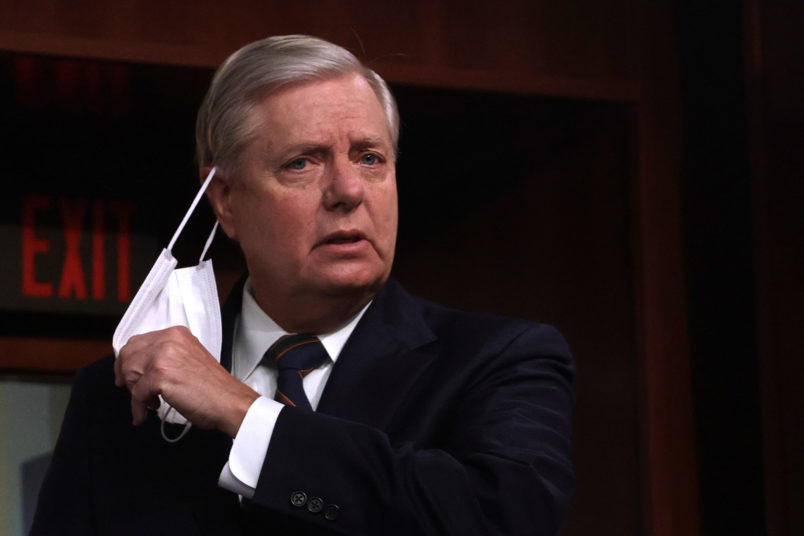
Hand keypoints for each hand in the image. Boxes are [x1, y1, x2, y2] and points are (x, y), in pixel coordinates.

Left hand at [114, 326, 258, 436]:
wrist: (230, 402)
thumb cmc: (213, 388)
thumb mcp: (189, 358)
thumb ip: (167, 356)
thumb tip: (140, 368)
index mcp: (176, 333)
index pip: (138, 341)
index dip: (127, 360)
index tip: (125, 375)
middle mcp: (168, 339)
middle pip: (129, 354)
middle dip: (126, 375)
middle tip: (132, 392)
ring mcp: (163, 355)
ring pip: (130, 372)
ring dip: (134, 392)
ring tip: (147, 404)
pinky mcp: (160, 375)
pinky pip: (137, 393)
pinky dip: (139, 407)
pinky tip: (148, 413)